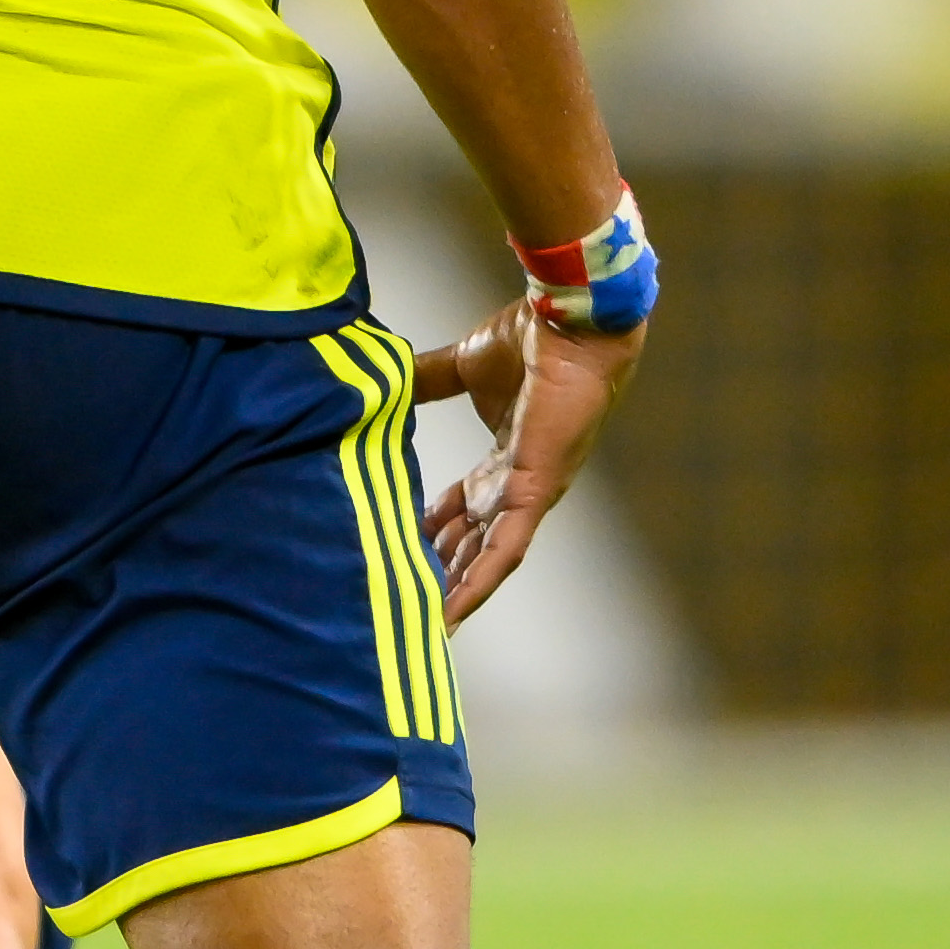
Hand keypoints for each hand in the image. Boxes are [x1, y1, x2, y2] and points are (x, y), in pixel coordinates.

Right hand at [413, 295, 641, 620]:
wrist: (570, 321)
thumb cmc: (531, 337)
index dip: (435, 528)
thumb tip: (380, 378)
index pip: (465, 506)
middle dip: (442, 568)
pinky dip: (478, 584)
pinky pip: (504, 550)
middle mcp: (520, 481)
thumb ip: (425, 378)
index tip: (400, 544)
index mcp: (508, 455)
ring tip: (424, 627)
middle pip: (474, 539)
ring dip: (457, 590)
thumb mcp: (461, 366)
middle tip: (405, 598)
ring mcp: (529, 491)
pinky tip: (451, 615)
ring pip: (487, 556)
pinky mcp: (534, 492)